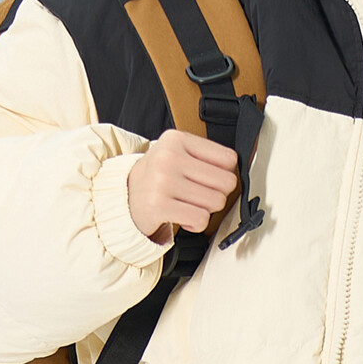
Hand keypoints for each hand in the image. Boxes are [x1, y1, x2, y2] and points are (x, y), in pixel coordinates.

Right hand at [126, 129, 239, 243]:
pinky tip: (182, 217)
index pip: (229, 158)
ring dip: (206, 209)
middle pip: (226, 182)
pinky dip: (196, 224)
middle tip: (199, 195)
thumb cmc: (158, 177)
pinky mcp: (158, 206)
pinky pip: (200, 219)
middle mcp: (169, 157)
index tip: (209, 179)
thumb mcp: (177, 154)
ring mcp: (162, 181)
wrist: (124, 199)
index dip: (224, 173)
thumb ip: (206, 158)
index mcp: (177, 139)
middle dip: (217, 194)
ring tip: (188, 204)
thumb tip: (238, 173)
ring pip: (216, 202)